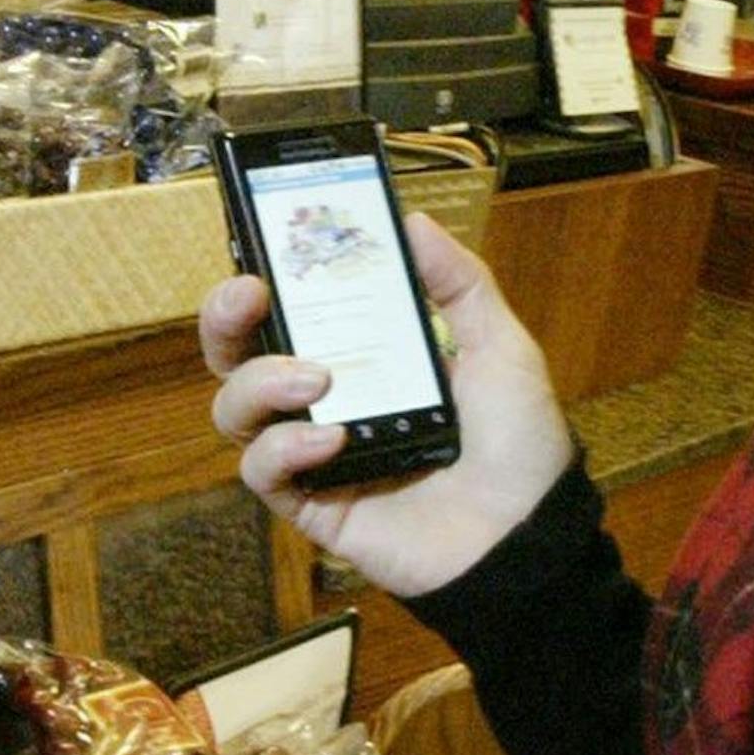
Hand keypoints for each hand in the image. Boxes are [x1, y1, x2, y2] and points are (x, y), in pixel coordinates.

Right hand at [200, 209, 575, 600]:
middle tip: (248, 295)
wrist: (529, 534)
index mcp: (367, 358)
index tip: (265, 248)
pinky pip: (260, 471)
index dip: (266, 279)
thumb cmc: (520, 443)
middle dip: (224, 320)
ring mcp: (314, 454)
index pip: (294, 312)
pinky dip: (281, 447)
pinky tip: (327, 440)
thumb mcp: (501, 348)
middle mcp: (329, 401)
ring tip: (316, 377)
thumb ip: (460, 284)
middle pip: (241, 355)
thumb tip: (413, 220)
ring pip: (236, 409)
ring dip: (258, 382)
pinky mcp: (312, 505)